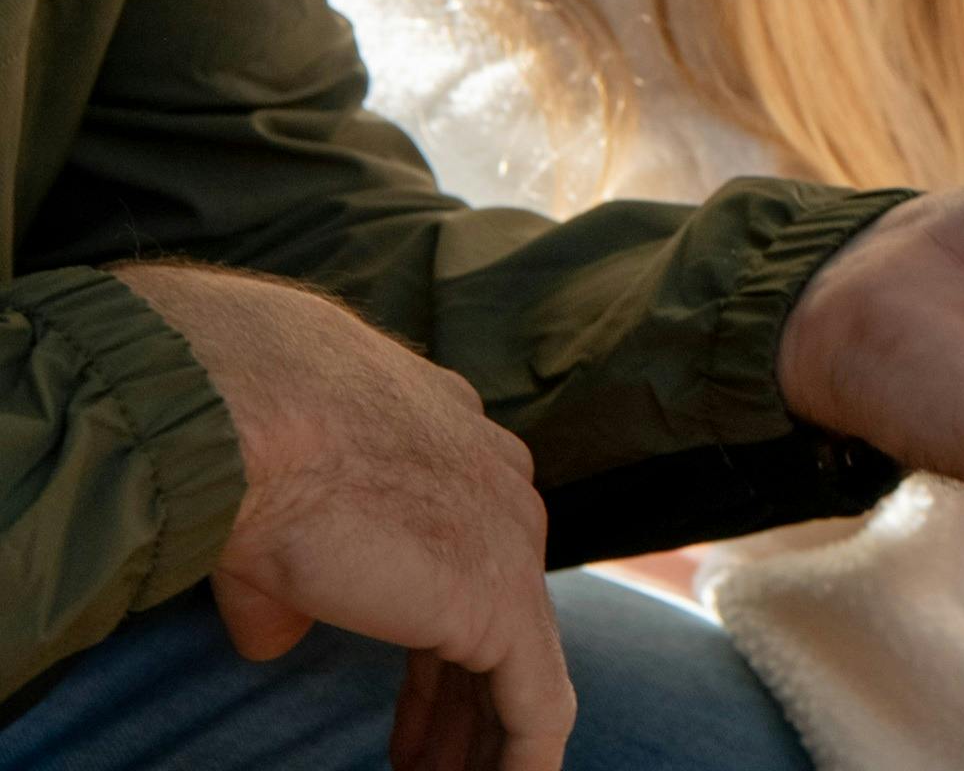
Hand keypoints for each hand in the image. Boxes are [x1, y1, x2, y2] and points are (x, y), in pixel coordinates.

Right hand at [112, 263, 569, 770]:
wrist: (245, 415)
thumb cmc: (241, 450)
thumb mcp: (272, 523)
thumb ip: (293, 587)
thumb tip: (275, 636)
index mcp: (453, 454)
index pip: (463, 570)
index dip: (437, 658)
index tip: (411, 722)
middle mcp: (498, 492)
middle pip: (496, 623)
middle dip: (461, 708)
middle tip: (429, 769)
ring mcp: (509, 545)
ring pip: (521, 671)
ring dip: (483, 745)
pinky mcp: (502, 606)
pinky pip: (535, 707)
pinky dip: (520, 763)